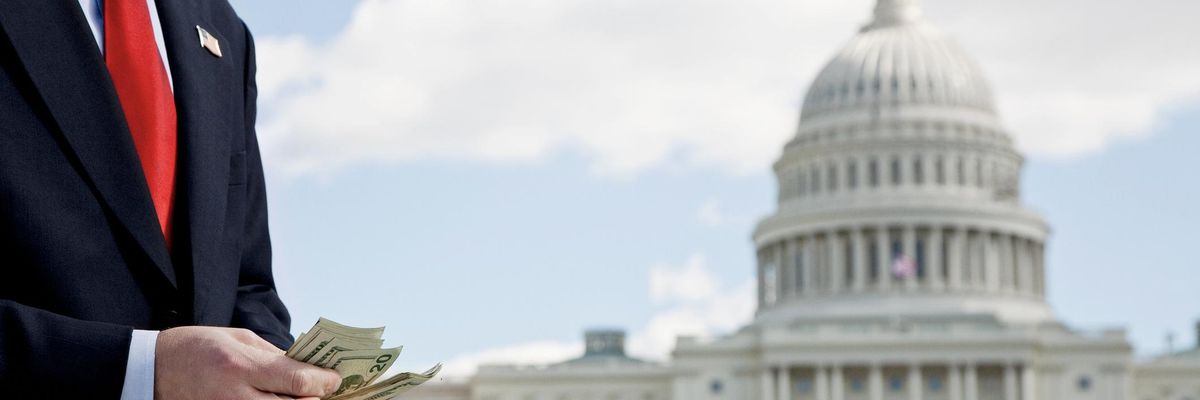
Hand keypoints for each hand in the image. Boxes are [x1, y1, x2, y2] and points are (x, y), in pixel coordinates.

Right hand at [154, 326, 340, 399]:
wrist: (150, 370)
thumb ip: (274, 355)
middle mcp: (234, 395)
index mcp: (239, 365)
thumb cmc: (196, 348)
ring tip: (303, 397)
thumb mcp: (237, 339)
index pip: (296, 379)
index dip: (323, 380)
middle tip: (325, 392)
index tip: (334, 378)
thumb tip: (307, 367)